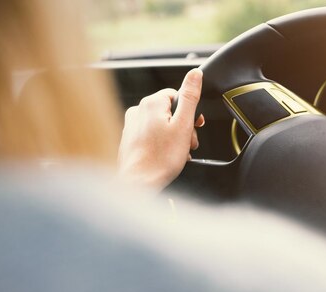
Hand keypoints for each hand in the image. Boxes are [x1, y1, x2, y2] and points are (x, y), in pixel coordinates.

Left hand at [118, 68, 204, 190]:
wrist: (138, 183)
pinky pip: (151, 135)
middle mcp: (138, 110)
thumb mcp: (183, 125)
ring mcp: (132, 125)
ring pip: (161, 124)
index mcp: (152, 103)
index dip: (190, 112)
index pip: (178, 96)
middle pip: (170, 111)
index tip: (195, 126)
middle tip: (188, 143)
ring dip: (174, 137)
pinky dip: (162, 144)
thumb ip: (190, 97)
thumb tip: (194, 74)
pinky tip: (167, 156)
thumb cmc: (160, 159)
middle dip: (183, 127)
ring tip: (178, 153)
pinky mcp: (130, 139)